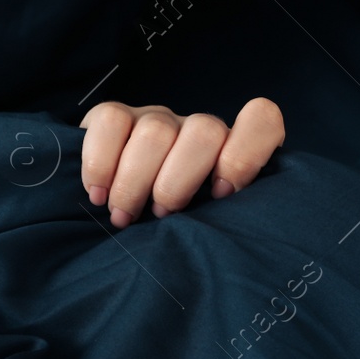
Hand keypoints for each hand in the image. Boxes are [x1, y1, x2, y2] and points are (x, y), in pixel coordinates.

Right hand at [78, 98, 284, 228]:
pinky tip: (98, 193)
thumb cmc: (180, 227)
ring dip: (136, 182)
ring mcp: (159, 118)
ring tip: (124, 216)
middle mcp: (201, 129)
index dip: (244, 155)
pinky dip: (101, 163)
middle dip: (179, 183)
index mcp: (235, 151)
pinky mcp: (116, 116)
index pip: (261, 121)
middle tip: (161, 216)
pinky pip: (110, 121)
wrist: (126, 215)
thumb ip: (225, 220)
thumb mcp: (210, 226)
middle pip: (204, 133)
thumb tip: (222, 243)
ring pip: (156, 132)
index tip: (222, 194)